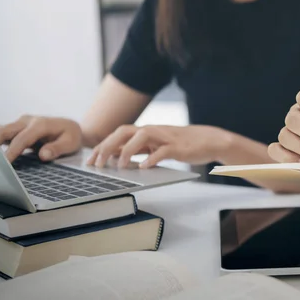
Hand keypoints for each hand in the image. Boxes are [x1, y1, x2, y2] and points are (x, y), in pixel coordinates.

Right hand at [0, 116, 81, 161]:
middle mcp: (27, 121)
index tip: (4, 164)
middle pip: (4, 131)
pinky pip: (0, 131)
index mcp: (41, 124)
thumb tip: (44, 155)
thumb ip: (58, 148)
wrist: (70, 127)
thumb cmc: (71, 136)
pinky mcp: (15, 127)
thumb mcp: (71, 143)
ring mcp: (19, 123)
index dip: (11, 152)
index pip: (22, 139)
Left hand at [86, 125, 230, 167]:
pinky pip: (162, 151)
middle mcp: (153, 131)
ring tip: (120, 166)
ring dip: (127, 150)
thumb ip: (140, 149)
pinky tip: (145, 167)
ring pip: (141, 136)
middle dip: (108, 146)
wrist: (209, 140)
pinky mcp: (178, 147)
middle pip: (124, 131)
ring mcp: (165, 137)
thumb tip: (117, 157)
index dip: (102, 146)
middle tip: (97, 164)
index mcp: (146, 132)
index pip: (118, 134)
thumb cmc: (182, 145)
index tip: (91, 160)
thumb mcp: (157, 146)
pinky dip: (152, 159)